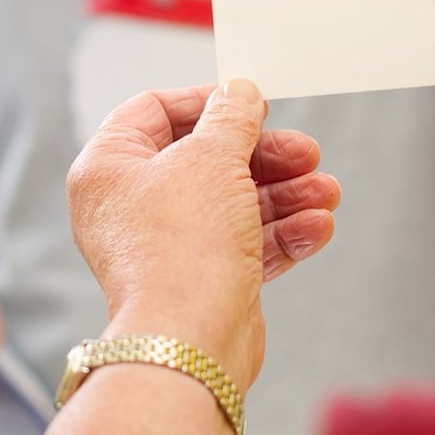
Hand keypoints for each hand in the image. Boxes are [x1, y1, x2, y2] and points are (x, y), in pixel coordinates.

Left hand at [65, 81, 341, 389]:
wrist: (190, 341)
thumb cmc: (182, 247)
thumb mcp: (213, 158)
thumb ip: (231, 118)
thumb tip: (239, 92)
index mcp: (109, 167)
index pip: (152, 111)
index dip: (206, 102)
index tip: (249, 104)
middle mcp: (130, 205)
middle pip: (204, 159)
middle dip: (264, 156)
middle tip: (306, 153)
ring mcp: (164, 244)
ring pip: (232, 203)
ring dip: (285, 195)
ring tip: (326, 192)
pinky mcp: (200, 279)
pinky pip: (243, 244)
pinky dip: (281, 234)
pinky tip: (316, 227)